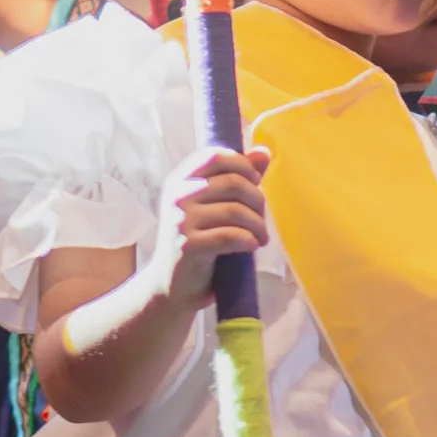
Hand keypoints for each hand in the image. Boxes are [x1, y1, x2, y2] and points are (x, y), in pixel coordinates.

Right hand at [159, 146, 269, 305]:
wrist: (173, 285)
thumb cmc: (199, 241)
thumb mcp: (214, 205)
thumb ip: (238, 178)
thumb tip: (263, 151)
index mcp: (182, 179)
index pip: (217, 156)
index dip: (244, 166)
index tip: (255, 184)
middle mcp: (177, 195)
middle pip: (233, 183)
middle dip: (257, 201)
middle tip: (261, 219)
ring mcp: (180, 220)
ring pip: (236, 210)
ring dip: (258, 225)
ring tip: (261, 237)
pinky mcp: (187, 245)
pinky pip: (230, 235)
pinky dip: (248, 240)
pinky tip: (252, 246)